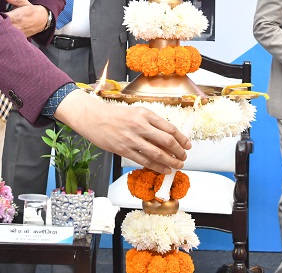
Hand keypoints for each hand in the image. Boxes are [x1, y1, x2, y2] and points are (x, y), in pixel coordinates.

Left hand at [3, 0, 48, 36]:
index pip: (3, 17)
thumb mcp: (24, 2)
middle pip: (2, 27)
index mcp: (17, 16)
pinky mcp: (19, 38)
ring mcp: (18, 33)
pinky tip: (1, 33)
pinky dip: (4, 35)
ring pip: (5, 34)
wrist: (42, 21)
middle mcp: (17, 26)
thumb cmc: (31, 10)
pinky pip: (9, 38)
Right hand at [54, 90, 190, 174]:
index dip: (181, 138)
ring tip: (177, 165)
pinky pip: (144, 161)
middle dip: (179, 151)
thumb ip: (151, 123)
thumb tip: (168, 137)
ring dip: (171, 161)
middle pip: (167, 141)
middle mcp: (140, 125)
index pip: (169, 128)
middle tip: (184, 156)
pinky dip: (157, 167)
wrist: (94, 118)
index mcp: (145, 114)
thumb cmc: (115, 115)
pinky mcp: (124, 150)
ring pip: (157, 153)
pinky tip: (164, 169)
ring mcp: (132, 139)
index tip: (187, 145)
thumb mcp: (136, 112)